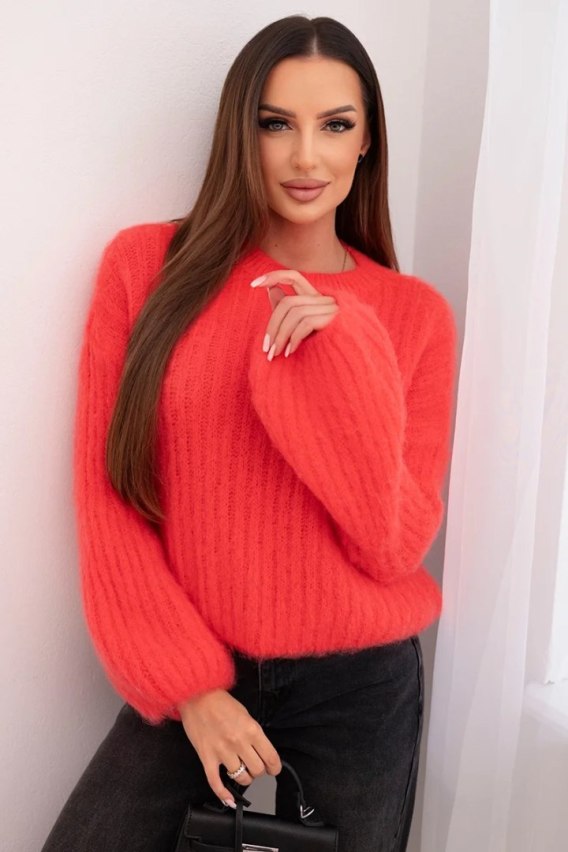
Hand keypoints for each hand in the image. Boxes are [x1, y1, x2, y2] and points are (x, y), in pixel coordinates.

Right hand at [177, 688, 281, 806]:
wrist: (197, 695)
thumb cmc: (220, 702)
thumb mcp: (245, 714)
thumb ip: (253, 733)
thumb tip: (260, 751)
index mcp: (251, 730)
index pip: (271, 758)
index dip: (275, 767)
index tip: (273, 769)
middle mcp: (239, 743)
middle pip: (257, 770)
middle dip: (259, 771)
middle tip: (255, 766)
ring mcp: (222, 752)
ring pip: (241, 778)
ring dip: (244, 778)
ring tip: (242, 771)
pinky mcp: (207, 758)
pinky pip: (216, 782)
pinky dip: (223, 794)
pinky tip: (228, 799)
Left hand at [250, 270, 338, 359]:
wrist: (348, 359)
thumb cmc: (325, 344)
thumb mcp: (301, 328)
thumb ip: (287, 310)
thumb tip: (271, 289)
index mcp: (315, 297)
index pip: (293, 276)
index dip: (274, 276)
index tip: (253, 284)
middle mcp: (324, 299)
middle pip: (287, 303)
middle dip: (272, 326)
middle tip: (266, 348)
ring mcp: (330, 308)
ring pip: (294, 314)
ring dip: (280, 336)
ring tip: (275, 354)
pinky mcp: (332, 319)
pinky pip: (305, 324)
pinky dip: (293, 339)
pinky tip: (289, 352)